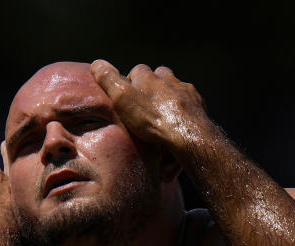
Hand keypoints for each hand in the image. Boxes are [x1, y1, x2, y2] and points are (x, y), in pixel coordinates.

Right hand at [90, 59, 212, 154]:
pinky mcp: (198, 104)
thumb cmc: (151, 118)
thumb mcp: (122, 98)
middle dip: (153, 85)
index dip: (132, 81)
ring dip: (170, 95)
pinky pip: (189, 102)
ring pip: (175, 87)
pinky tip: (180, 119)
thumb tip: (96, 63)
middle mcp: (168, 78)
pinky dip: (184, 107)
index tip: (129, 94)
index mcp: (148, 76)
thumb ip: (109, 80)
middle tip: (147, 103)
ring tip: (164, 111)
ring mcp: (185, 90)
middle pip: (159, 75)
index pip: (137, 70)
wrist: (186, 133)